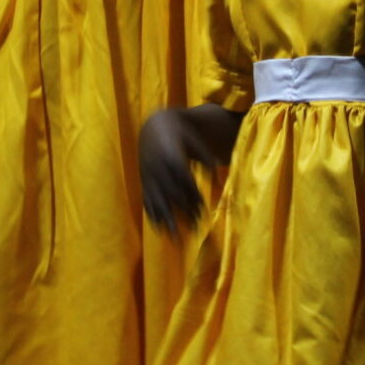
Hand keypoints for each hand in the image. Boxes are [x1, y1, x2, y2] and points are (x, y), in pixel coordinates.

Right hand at [139, 106, 233, 233]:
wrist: (155, 126)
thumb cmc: (182, 135)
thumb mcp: (197, 143)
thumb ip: (208, 161)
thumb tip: (221, 181)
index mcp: (172, 156)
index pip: (184, 182)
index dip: (193, 197)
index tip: (203, 212)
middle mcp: (158, 167)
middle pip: (172, 194)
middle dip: (183, 212)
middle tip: (196, 229)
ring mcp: (149, 175)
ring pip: (157, 200)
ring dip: (167, 220)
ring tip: (175, 238)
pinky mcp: (144, 180)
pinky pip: (147, 200)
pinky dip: (153, 214)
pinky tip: (160, 228)